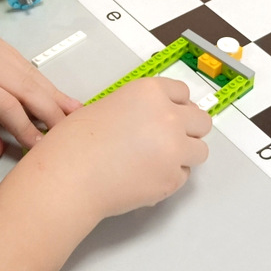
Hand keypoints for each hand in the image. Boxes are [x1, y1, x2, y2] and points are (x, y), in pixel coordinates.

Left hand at [0, 16, 80, 155]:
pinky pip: (24, 63)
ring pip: (30, 73)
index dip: (26, 127)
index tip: (40, 148)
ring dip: (53, 94)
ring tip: (76, 115)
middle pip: (26, 87)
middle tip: (70, 134)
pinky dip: (42, 81)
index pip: (5, 104)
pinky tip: (55, 96)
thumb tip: (0, 147)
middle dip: (50, 112)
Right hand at [22, 77, 212, 219]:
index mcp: (150, 92)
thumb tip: (155, 118)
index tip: (173, 114)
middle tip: (170, 139)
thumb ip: (140, 108)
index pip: (183, 93)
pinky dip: (170, 177)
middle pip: (201, 121)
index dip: (177, 106)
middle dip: (189, 130)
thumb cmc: (76, 143)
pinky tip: (145, 176)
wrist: (69, 176)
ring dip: (184, 155)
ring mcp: (174, 149)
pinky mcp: (172, 179)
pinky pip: (183, 176)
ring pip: (200, 151)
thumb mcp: (109, 106)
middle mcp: (168, 116)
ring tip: (157, 160)